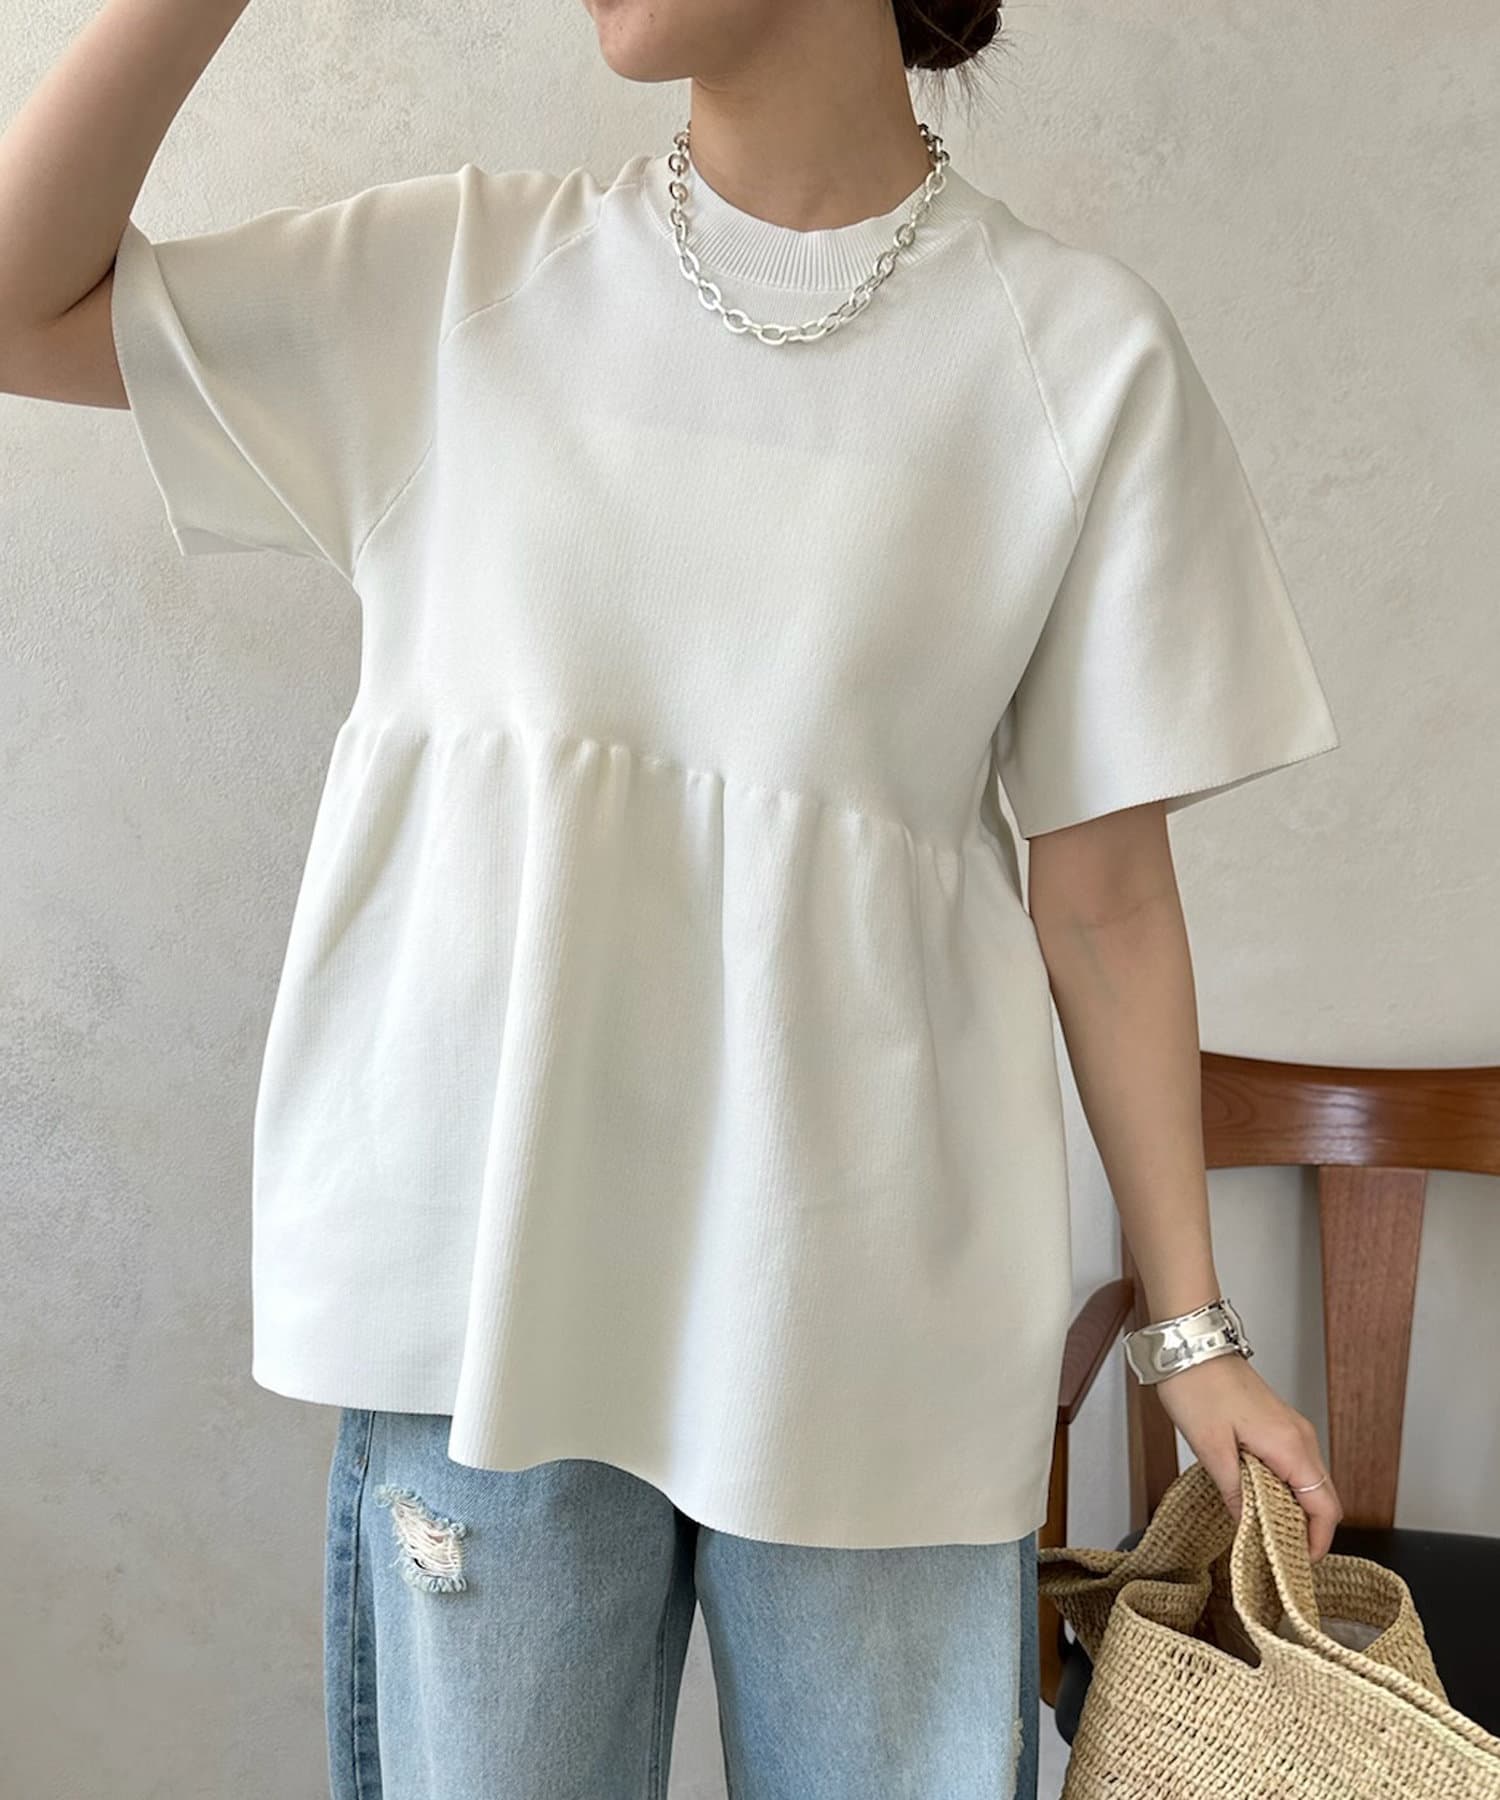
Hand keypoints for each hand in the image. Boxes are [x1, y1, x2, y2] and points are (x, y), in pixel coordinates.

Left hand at [1152, 1353, 1344, 1559]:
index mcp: (1291, 1446)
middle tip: (1277, 1557)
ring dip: (1293, 1509)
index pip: (1326, 1507)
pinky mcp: (1277, 1424)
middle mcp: (1300, 1438)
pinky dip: (1283, 1488)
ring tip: (1263, 1534)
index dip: (1318, 1541)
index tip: (1297, 1565)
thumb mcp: (1210, 1448)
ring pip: (1307, 1482)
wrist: (1189, 1342)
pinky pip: (1292, 1465)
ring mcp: (1291, 1428)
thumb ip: (1234, 1492)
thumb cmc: (1197, 1386)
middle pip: (1322, 1497)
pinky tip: (1256, 1500)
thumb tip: (1248, 1528)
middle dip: (1307, 1530)